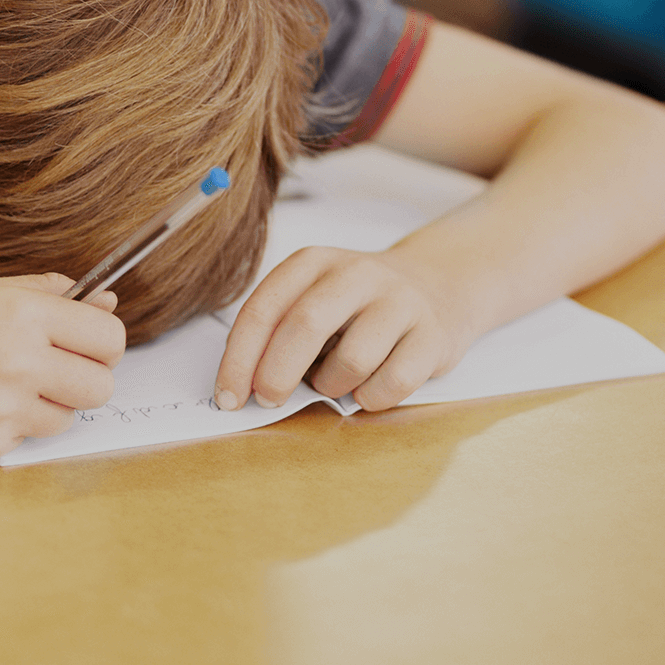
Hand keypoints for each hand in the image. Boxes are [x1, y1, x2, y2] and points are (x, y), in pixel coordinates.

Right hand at [0, 274, 124, 465]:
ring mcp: (1, 408)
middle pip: (101, 387)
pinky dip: (9, 427)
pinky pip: (26, 440)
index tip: (88, 346)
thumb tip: (109, 304)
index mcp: (21, 313)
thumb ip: (49, 294)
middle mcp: (17, 360)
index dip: (104, 344)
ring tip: (0, 387)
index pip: (110, 338)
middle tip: (53, 372)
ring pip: (67, 419)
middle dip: (86, 381)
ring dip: (46, 407)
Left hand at [214, 247, 470, 413]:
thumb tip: (242, 387)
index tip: (227, 397)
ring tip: (333, 380)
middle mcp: (357, 274)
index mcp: (313, 262)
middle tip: (268, 401)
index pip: (263, 310)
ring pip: (352, 360)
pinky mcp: (433, 335)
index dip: (238, 359)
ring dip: (332, 386)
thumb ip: (278, 333)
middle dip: (276, 374)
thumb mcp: (311, 299)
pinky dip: (371, 398)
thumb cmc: (355, 306)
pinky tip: (367, 388)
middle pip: (304, 326)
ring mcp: (400, 301)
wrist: (437, 285)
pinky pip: (392, 383)